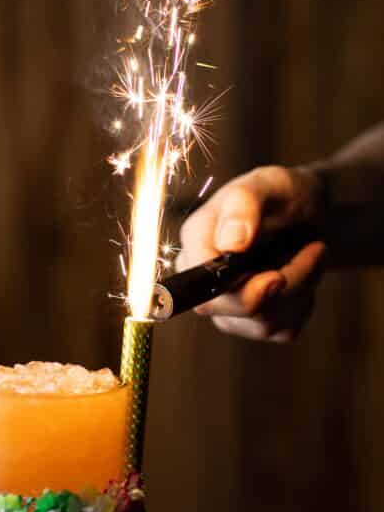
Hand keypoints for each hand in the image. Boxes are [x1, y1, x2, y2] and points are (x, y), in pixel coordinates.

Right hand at [177, 165, 327, 341]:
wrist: (309, 212)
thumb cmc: (283, 193)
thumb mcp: (269, 182)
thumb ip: (243, 204)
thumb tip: (229, 243)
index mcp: (196, 239)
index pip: (202, 284)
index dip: (238, 289)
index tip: (277, 277)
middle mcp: (204, 277)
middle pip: (230, 311)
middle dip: (282, 287)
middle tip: (314, 250)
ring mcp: (227, 305)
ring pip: (262, 323)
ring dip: (300, 289)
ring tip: (312, 252)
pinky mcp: (255, 322)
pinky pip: (282, 329)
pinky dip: (305, 302)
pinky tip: (306, 273)